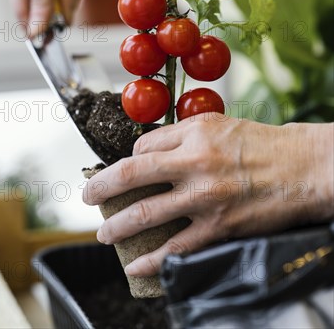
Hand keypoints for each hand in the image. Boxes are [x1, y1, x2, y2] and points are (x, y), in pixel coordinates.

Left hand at [83, 115, 331, 276]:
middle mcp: (194, 163)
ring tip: (102, 232)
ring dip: (116, 226)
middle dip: (101, 187)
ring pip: (145, 214)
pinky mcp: (218, 227)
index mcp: (194, 134)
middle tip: (87, 196)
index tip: (126, 169)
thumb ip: (182, 135)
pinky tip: (133, 264)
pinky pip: (175, 248)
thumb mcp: (220, 124)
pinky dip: (149, 260)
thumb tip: (149, 149)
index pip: (143, 147)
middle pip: (132, 174)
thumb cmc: (262, 144)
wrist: (301, 168)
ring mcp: (204, 198)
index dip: (129, 159)